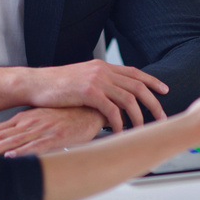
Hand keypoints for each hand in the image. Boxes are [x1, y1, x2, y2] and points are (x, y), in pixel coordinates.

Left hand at [0, 106, 106, 155]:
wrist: (90, 110)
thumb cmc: (66, 115)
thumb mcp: (42, 116)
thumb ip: (24, 124)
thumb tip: (4, 133)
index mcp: (27, 117)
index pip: (2, 128)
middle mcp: (32, 122)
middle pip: (5, 136)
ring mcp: (43, 130)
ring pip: (17, 142)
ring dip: (1, 150)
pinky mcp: (55, 137)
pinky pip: (36, 147)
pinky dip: (23, 153)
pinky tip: (12, 157)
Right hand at [20, 60, 167, 131]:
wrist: (35, 84)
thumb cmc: (56, 86)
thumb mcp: (82, 79)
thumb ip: (98, 84)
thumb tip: (112, 98)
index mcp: (102, 66)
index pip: (134, 72)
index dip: (151, 81)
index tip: (164, 90)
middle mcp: (102, 70)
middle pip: (137, 86)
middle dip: (153, 102)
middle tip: (161, 117)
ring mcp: (96, 80)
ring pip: (128, 99)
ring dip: (138, 117)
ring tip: (141, 130)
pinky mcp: (88, 92)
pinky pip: (112, 109)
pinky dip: (119, 123)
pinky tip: (119, 132)